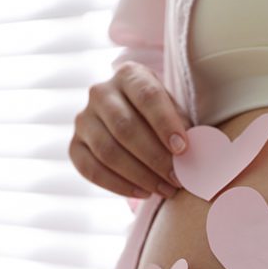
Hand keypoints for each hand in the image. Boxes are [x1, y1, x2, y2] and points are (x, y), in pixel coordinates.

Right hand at [69, 60, 191, 199]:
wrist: (134, 121)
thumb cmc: (162, 117)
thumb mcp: (176, 112)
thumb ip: (183, 127)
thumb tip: (192, 154)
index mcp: (129, 75)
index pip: (147, 97)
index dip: (165, 123)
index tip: (183, 149)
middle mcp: (101, 92)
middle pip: (125, 127)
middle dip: (155, 158)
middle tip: (178, 178)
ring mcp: (83, 119)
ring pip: (108, 151)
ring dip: (140, 175)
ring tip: (166, 189)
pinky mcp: (75, 145)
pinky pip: (91, 169)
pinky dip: (119, 185)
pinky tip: (144, 193)